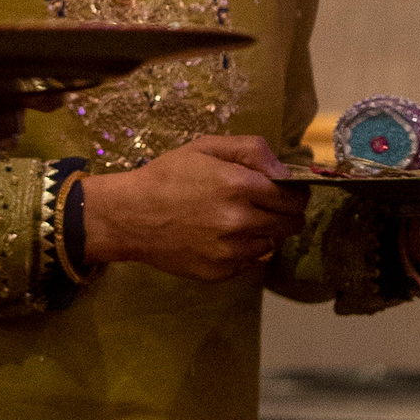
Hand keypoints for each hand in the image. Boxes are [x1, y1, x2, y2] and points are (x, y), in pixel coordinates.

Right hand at [81, 133, 304, 281]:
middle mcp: (240, 220)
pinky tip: (218, 239)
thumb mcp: (204, 147)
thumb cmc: (165, 177)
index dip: (293, 194)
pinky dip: (242, 251)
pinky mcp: (220, 271)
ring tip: (235, 223)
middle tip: (263, 208)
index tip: (283, 193)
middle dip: (283, 214)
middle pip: (290, 224)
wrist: (126, 216)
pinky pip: (249, 262)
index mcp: (240, 185)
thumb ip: (251, 150)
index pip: (293, 197)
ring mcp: (230, 250)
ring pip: (271, 244)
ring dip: (262, 233)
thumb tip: (287, 173)